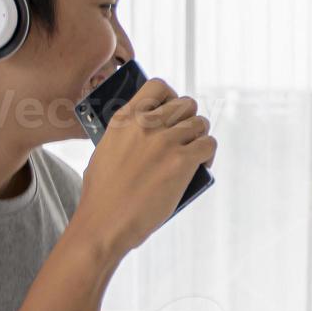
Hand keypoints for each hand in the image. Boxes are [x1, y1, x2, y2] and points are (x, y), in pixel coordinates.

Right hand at [74, 78, 217, 257]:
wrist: (104, 224)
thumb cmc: (102, 195)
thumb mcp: (106, 150)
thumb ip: (127, 134)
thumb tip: (149, 131)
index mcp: (125, 119)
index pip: (159, 87)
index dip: (171, 97)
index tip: (172, 111)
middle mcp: (146, 124)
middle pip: (186, 104)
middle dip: (189, 119)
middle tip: (186, 137)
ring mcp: (165, 142)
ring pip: (200, 123)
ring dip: (200, 137)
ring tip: (195, 153)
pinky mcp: (182, 162)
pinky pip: (208, 145)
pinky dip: (207, 155)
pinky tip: (200, 165)